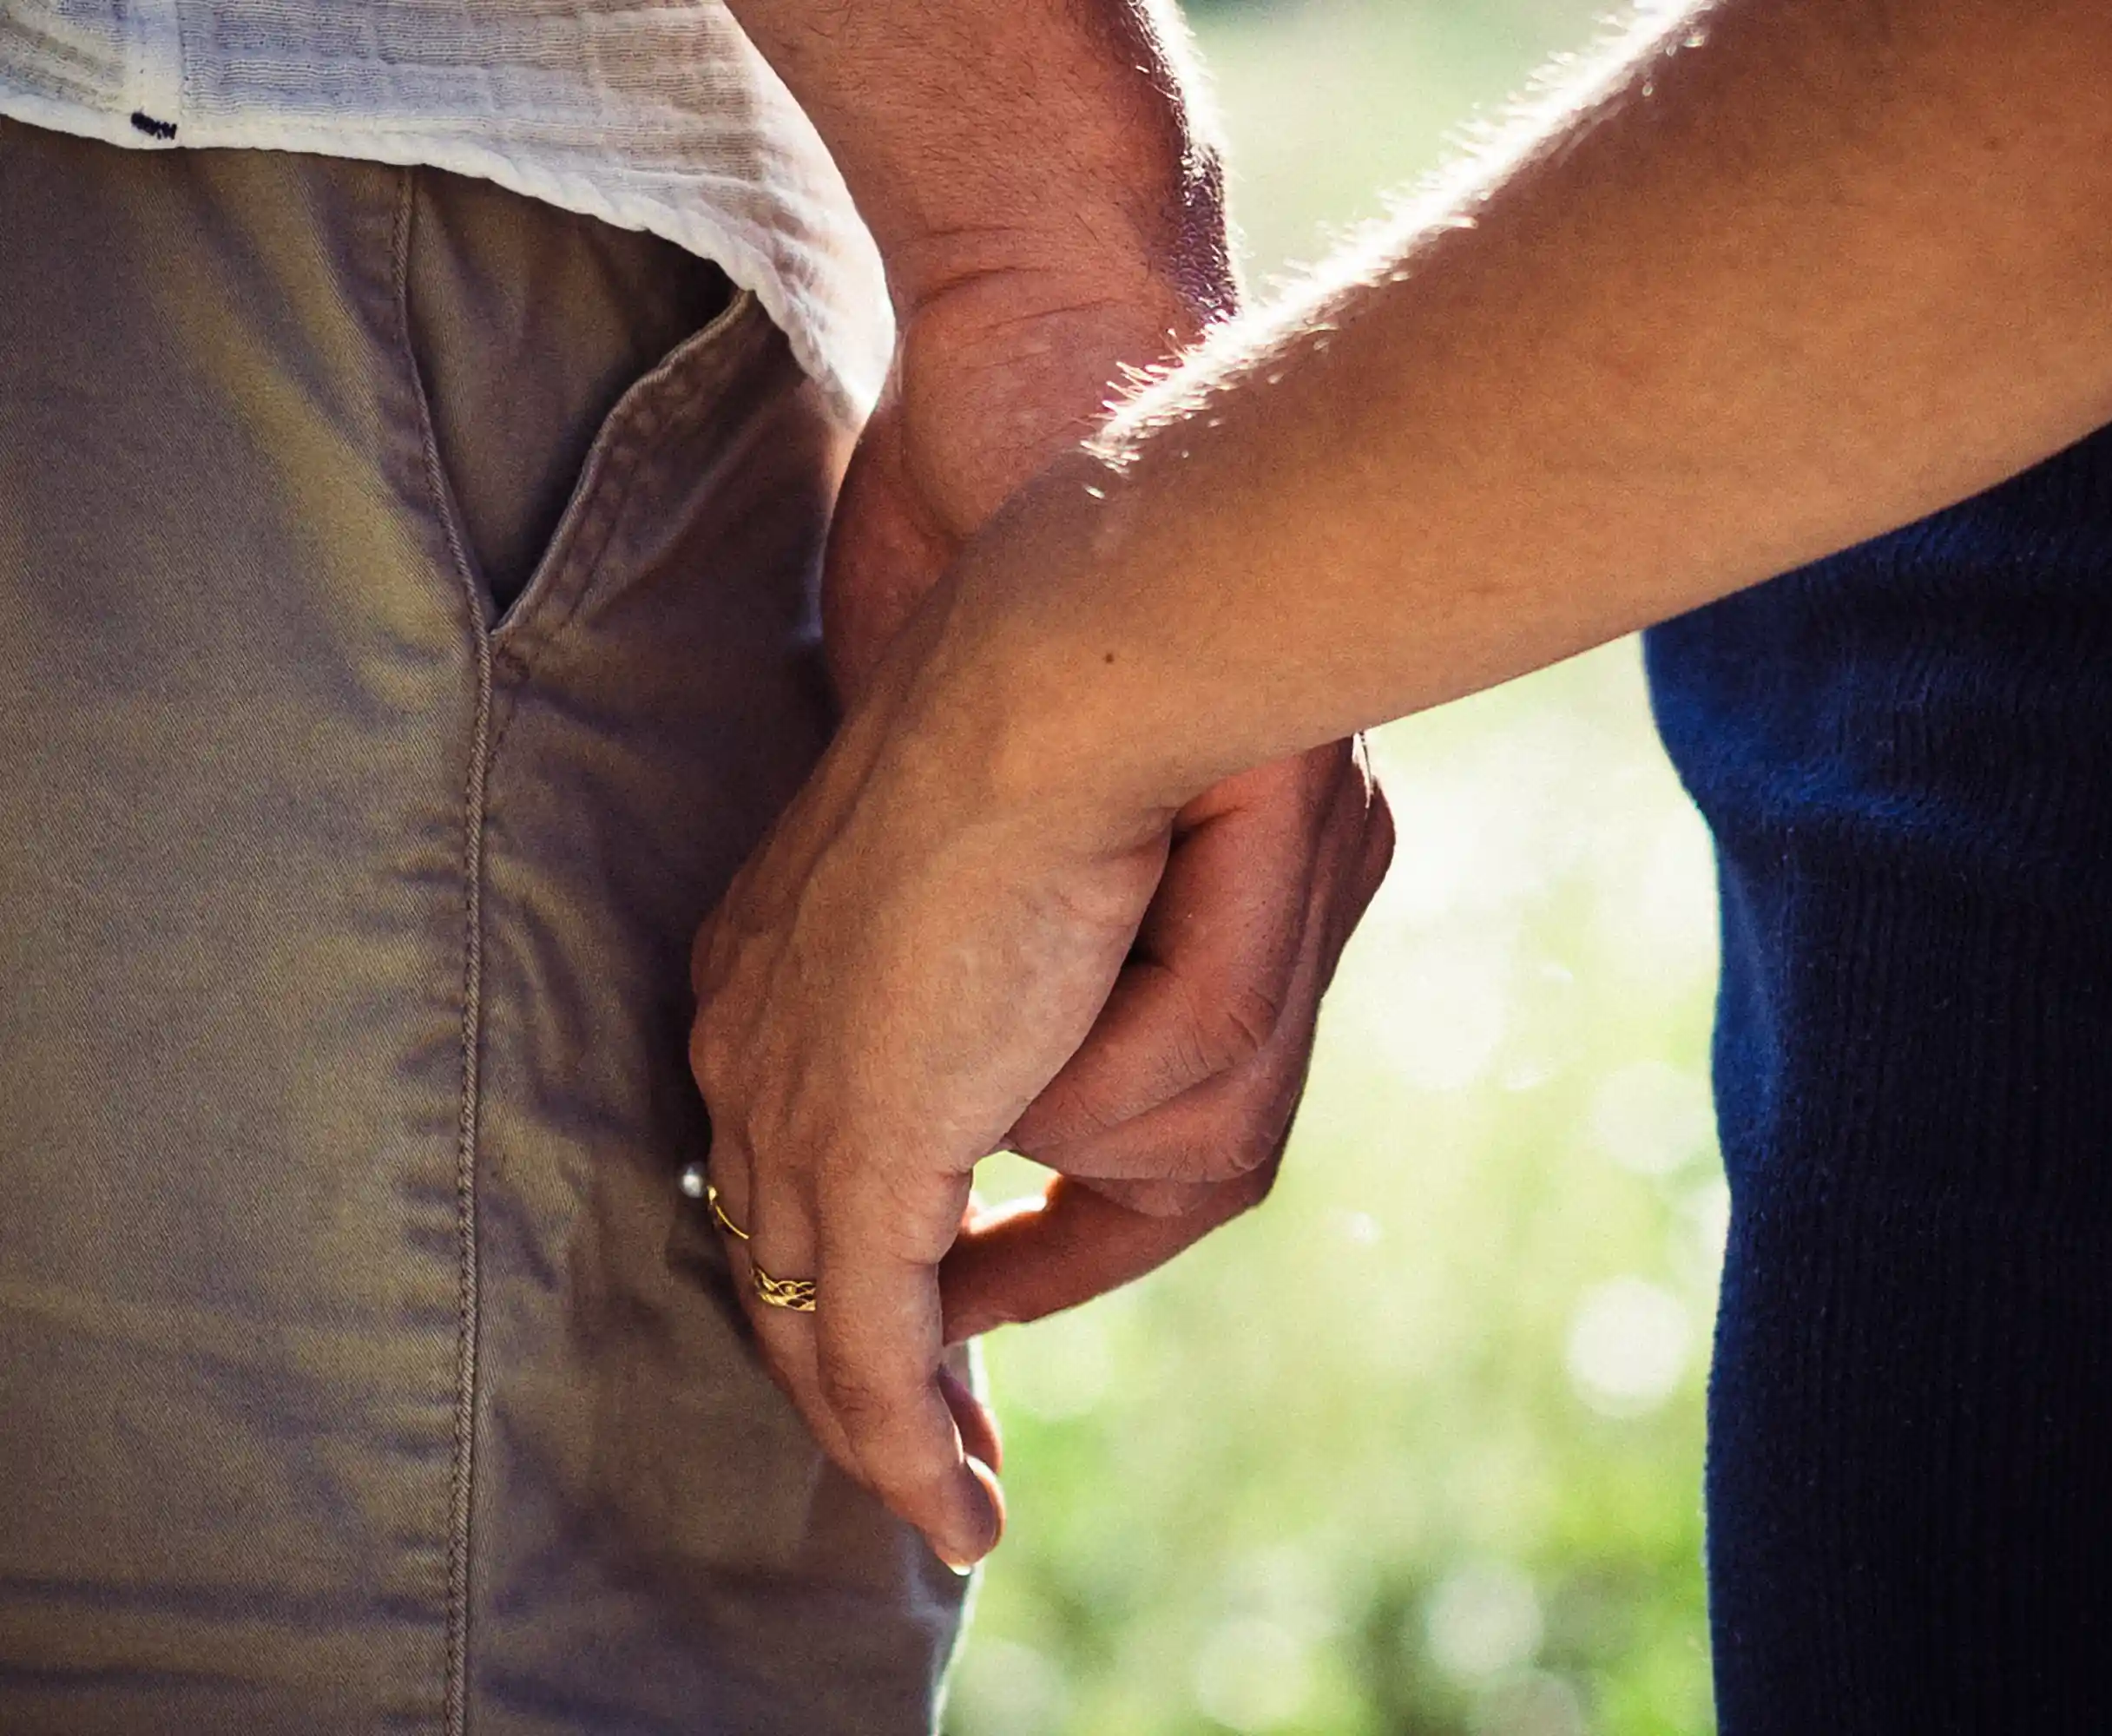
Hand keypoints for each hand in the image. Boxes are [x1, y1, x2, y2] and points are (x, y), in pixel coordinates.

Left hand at [691, 542, 1389, 1566]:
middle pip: (820, 1233)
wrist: (1113, 644)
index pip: (839, 1136)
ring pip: (854, 1291)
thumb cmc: (1200, 737)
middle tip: (930, 1456)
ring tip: (975, 1442)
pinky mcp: (858, 1132)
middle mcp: (782, 1022)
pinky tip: (946, 1511)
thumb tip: (1148, 1100)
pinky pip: (872, 1327)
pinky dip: (902, 1425)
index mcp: (831, 941)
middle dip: (875, 1350)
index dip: (900, 1229)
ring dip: (930, 1374)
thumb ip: (1172, 1012)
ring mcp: (805, 1080)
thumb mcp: (1226, 891)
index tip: (963, 1293)